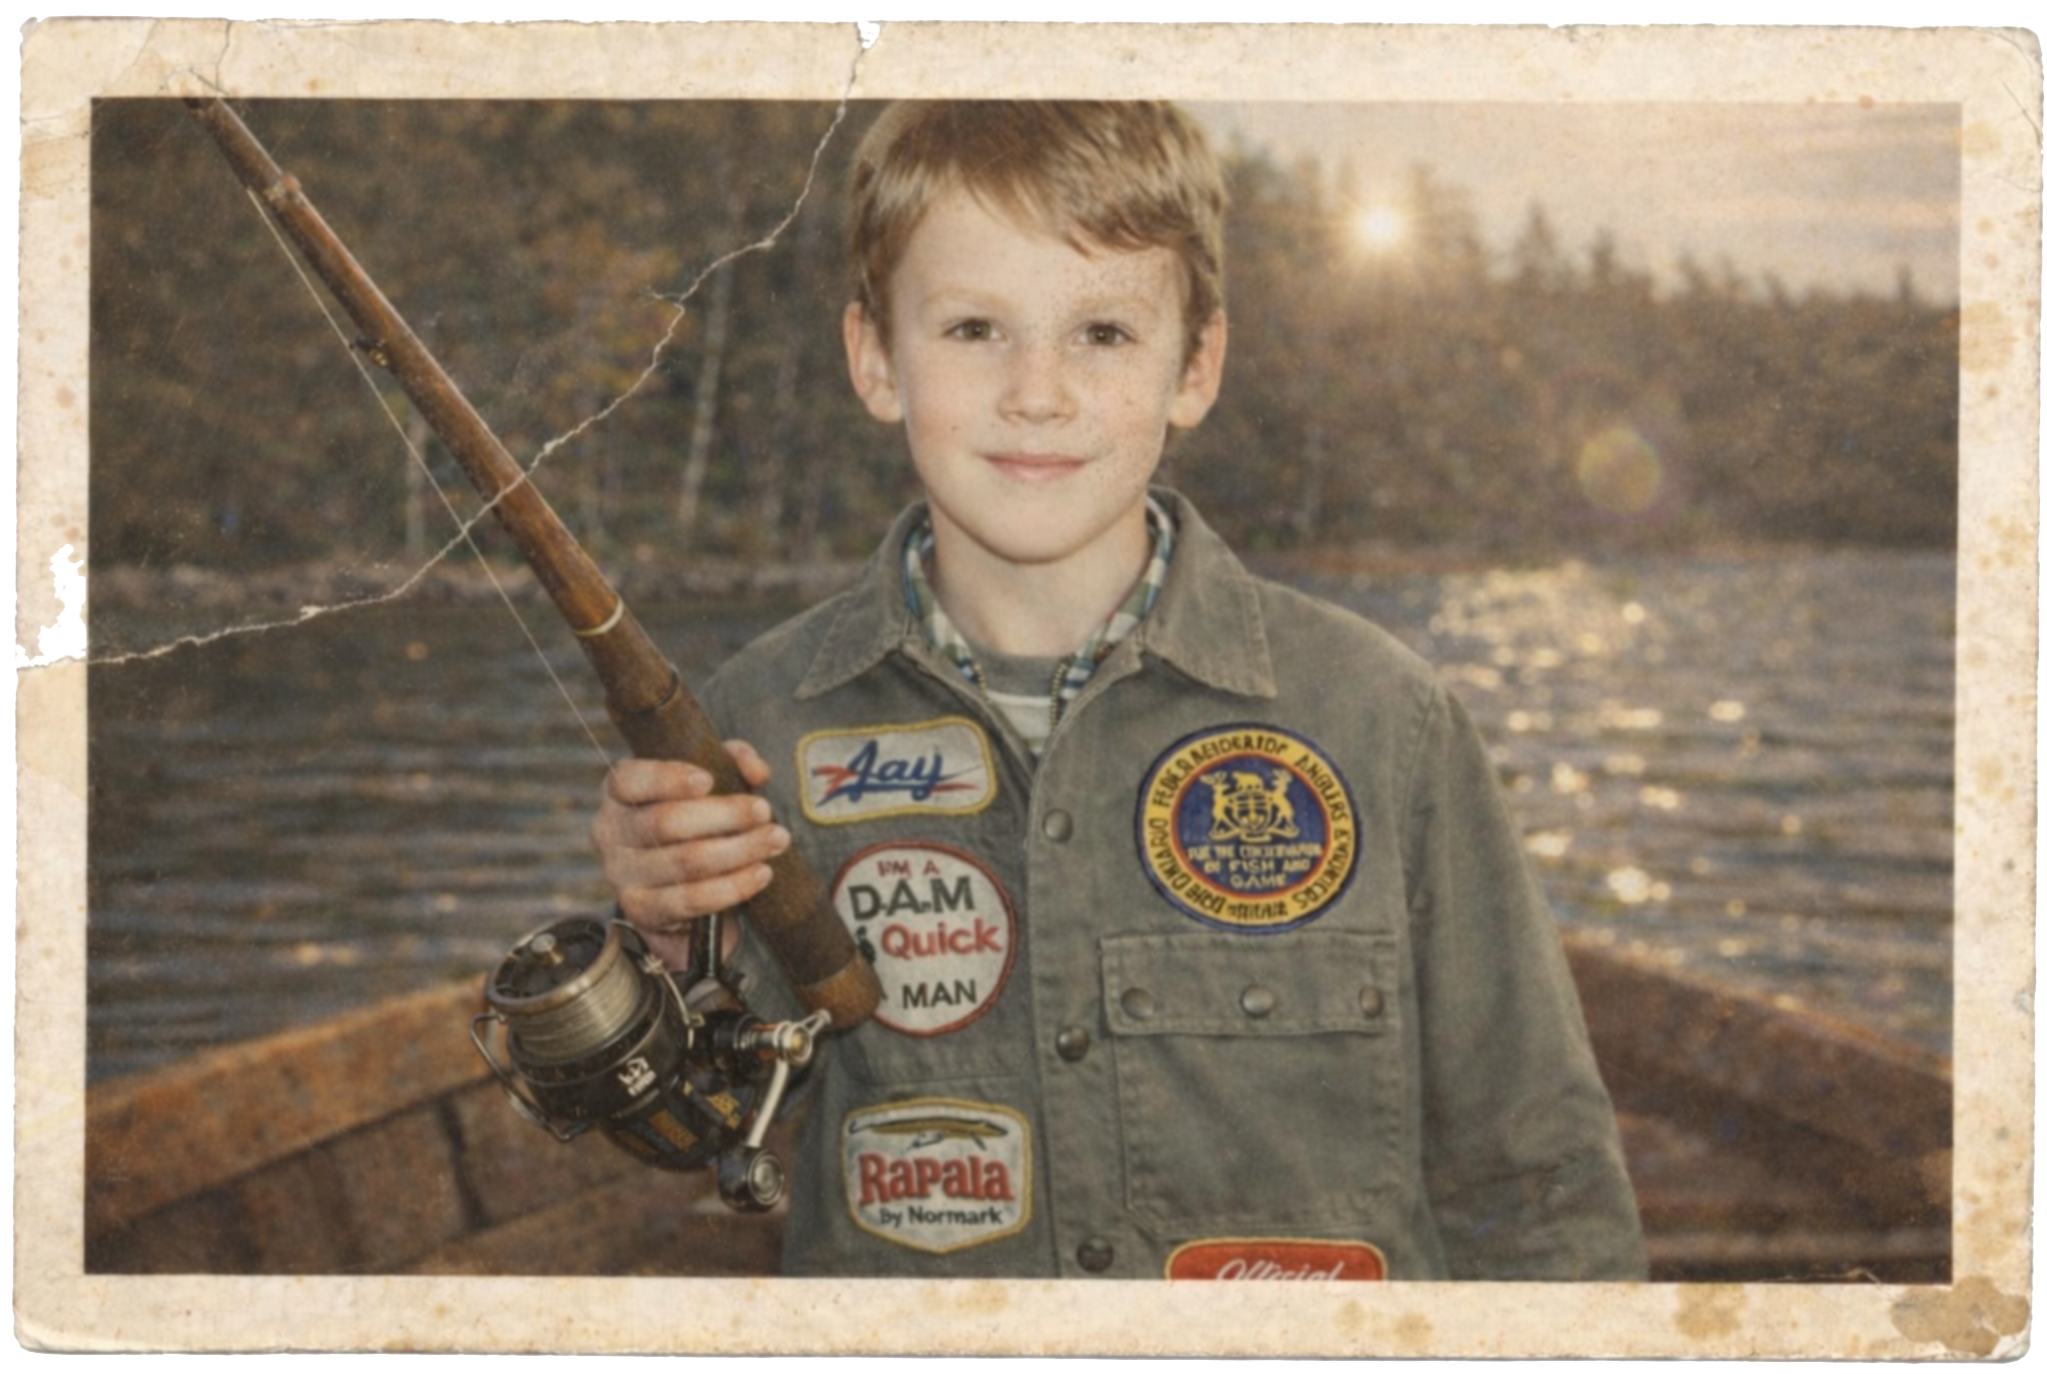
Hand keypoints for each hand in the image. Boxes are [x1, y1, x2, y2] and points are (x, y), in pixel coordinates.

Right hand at [590, 741, 788, 964]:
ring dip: (738, 851)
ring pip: (684, 863)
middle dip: (724, 815)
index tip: (708, 780)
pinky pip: (692, 901)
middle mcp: (612, 833)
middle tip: (764, 811)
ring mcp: (622, 875)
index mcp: (619, 793)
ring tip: (775, 840)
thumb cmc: (694, 816)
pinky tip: (759, 873)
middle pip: (666, 823)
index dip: (667, 779)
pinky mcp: (643, 911)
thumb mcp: (711, 778)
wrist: (678, 879)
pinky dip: (732, 887)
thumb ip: (732, 761)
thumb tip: (756, 770)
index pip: (630, 781)